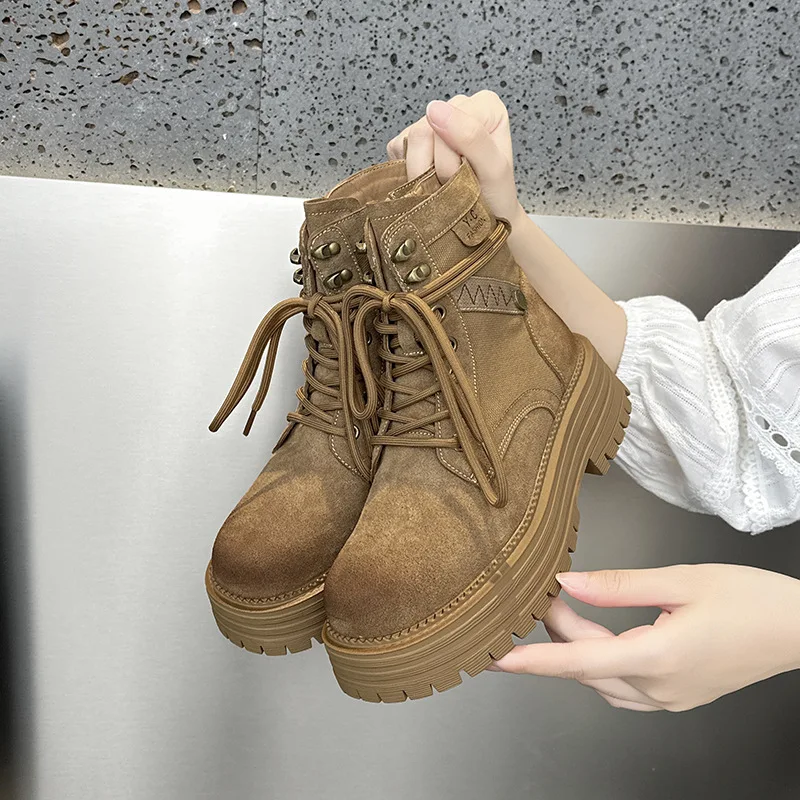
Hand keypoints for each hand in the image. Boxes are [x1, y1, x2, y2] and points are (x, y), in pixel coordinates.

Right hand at [386, 90, 526, 229]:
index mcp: (484, 106)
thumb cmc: (496, 197)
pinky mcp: (410, 141)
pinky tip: (429, 182)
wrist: (487, 220)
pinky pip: (397, 152)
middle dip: (435, 168)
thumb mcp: (494, 170)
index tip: (465, 176)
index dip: (449, 158)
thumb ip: (471, 136)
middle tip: (454, 184)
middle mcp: (457, 108)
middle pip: (423, 131)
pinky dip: (411, 175)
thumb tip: (434, 109)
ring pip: (408, 142)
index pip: (447, 121)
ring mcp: (431, 123)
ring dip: (423, 174)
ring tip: (444, 185)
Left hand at [490, 563, 799, 711]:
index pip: (577, 661)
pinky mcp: (677, 697)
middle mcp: (660, 687)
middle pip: (585, 666)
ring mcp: (670, 698)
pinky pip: (622, 685)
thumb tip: (569, 584)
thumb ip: (618, 584)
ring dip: (578, 646)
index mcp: (658, 657)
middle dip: (558, 631)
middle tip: (546, 592)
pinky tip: (600, 634)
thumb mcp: (679, 579)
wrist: (799, 628)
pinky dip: (600, 660)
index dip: (530, 661)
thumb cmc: (749, 599)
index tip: (493, 659)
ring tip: (568, 607)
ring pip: (601, 679)